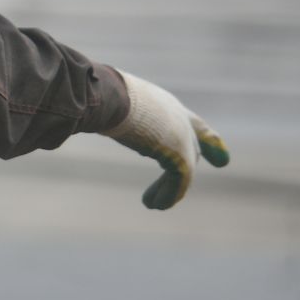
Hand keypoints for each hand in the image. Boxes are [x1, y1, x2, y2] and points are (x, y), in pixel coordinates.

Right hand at [102, 70, 229, 209]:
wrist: (109, 96)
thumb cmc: (99, 95)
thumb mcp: (107, 103)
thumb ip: (106, 112)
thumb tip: (78, 111)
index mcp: (162, 103)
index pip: (192, 122)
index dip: (207, 138)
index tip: (222, 157)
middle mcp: (178, 118)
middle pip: (193, 144)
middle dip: (203, 155)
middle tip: (214, 168)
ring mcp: (182, 136)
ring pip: (183, 167)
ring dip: (168, 188)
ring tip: (152, 204)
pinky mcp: (180, 155)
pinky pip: (180, 181)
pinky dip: (168, 194)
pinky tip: (155, 205)